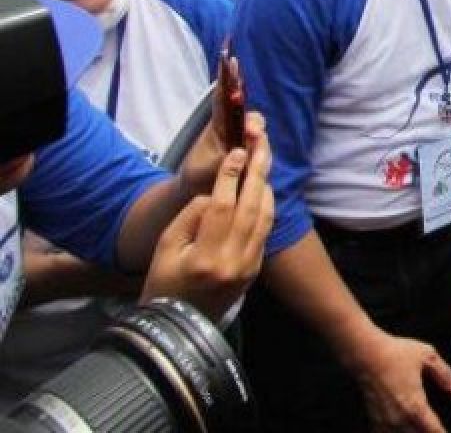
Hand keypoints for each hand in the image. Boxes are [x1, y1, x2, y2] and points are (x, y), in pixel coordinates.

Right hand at [141, 118, 273, 321]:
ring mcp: (248, 268)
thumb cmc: (162, 284)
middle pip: (251, 208)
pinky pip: (264, 233)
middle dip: (258, 173)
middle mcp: (233, 262)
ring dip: (265, 189)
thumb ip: (190, 218)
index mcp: (205, 257)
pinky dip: (265, 209)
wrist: (177, 327)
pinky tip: (262, 192)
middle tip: (262, 146)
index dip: (231, 176)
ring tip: (264, 163)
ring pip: (264, 219)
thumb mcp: (164, 249)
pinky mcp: (254, 271)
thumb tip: (215, 194)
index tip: (237, 151)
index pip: (223, 207)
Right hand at [352, 330, 450, 432]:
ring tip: (421, 428)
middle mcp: (399, 419)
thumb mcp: (427, 356)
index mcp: (415, 406)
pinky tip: (401, 429)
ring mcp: (385, 422)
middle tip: (435, 428)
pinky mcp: (374, 419)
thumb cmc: (395, 352)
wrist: (364, 353)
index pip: (434, 431)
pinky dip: (396, 432)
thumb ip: (445, 374)